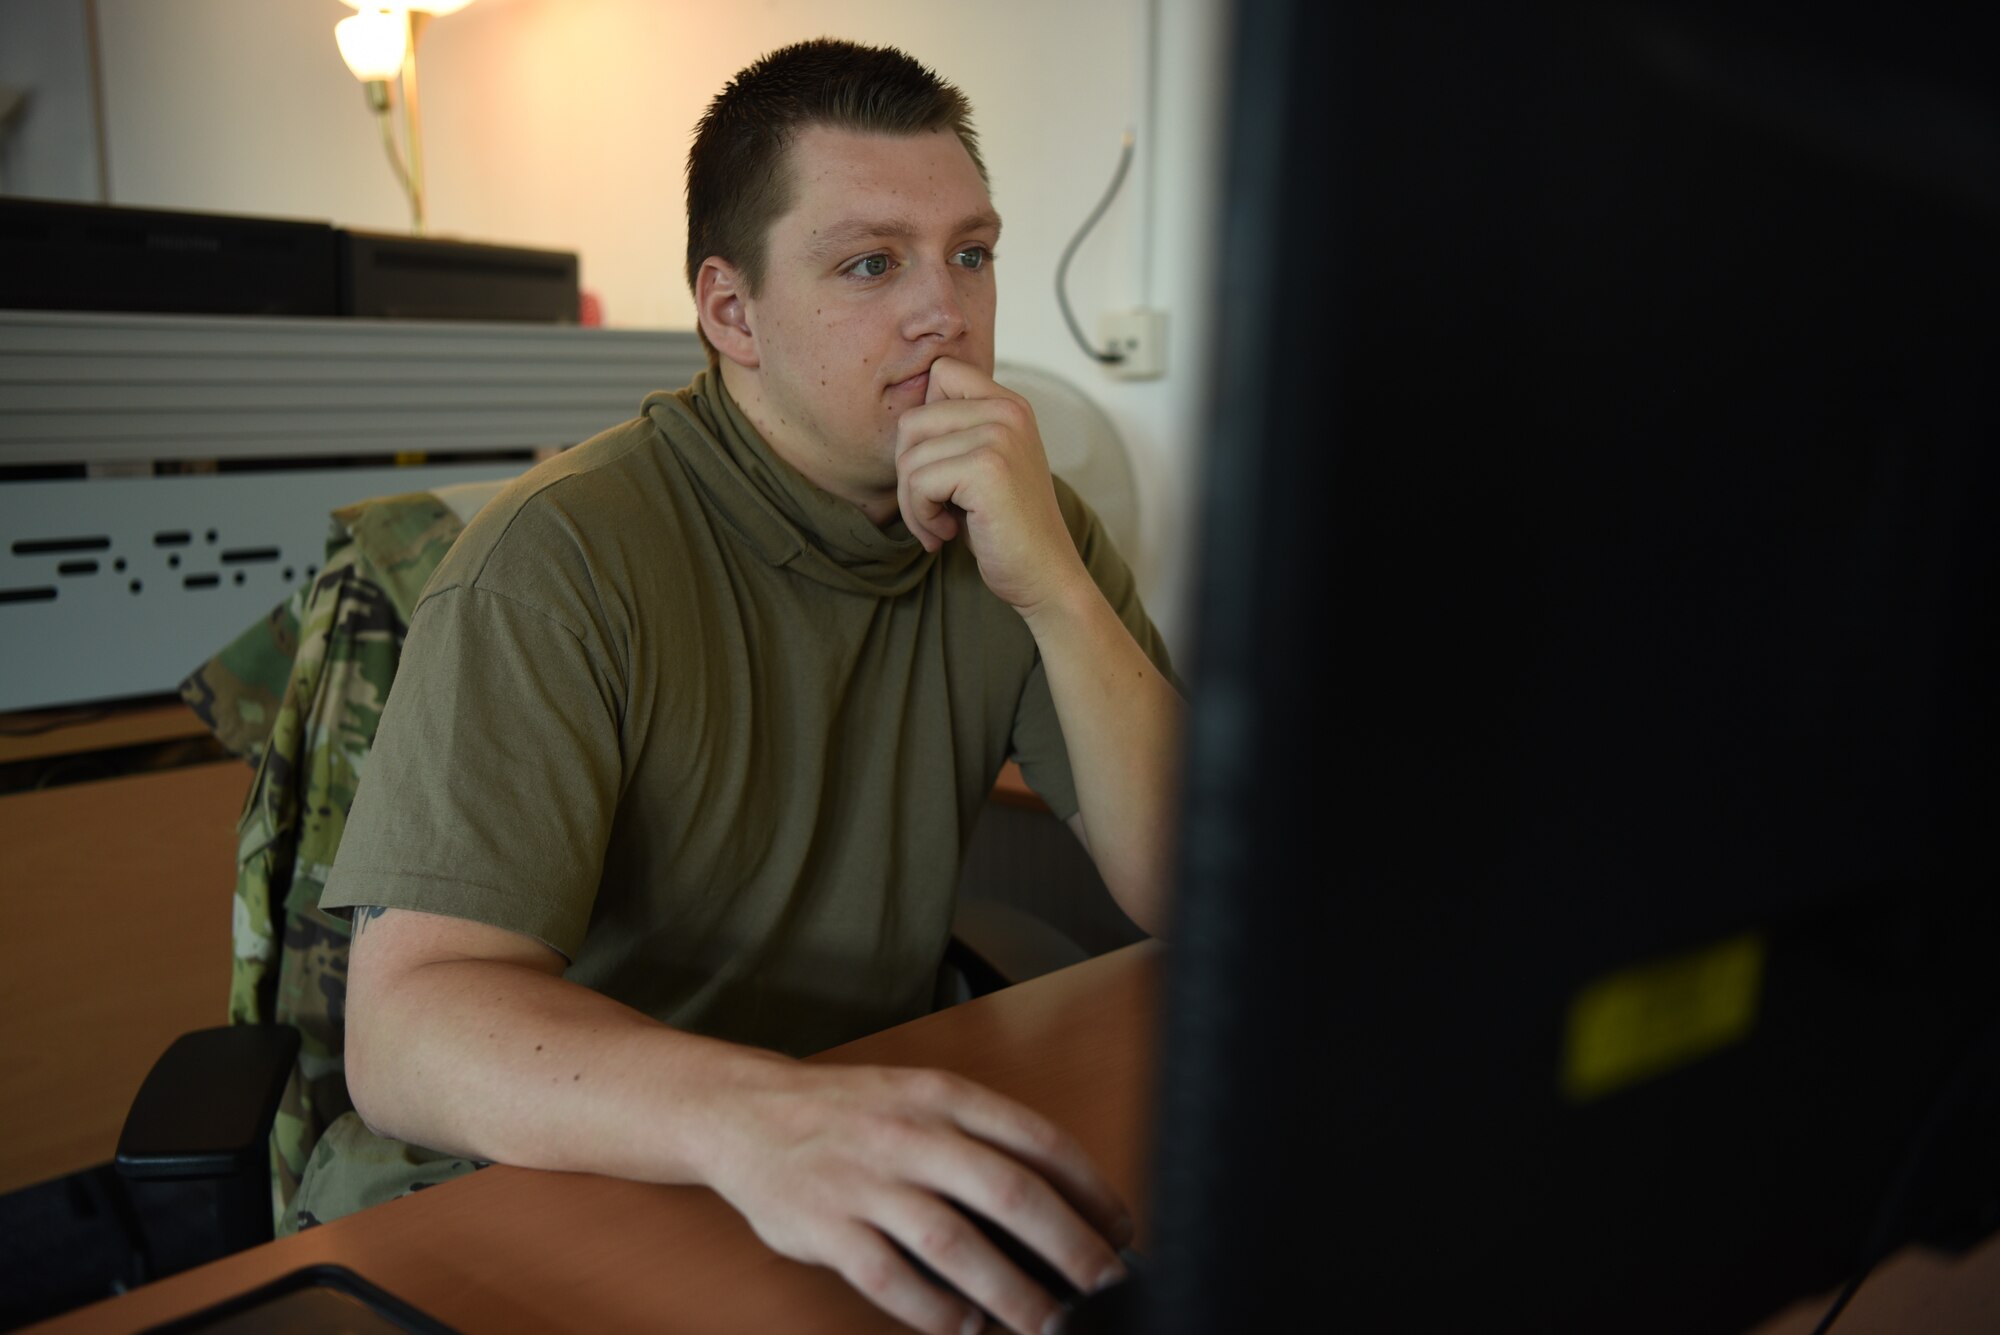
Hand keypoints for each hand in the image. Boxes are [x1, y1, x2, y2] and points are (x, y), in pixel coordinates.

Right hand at [703, 1060, 1132, 1334]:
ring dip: (1009, 1292)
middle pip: (1009, 1193)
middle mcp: (910, 1133)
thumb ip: (980, 1142)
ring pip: (954, 1244)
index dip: (1090, 1189)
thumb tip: (1062, 1207)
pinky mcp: (827, 1227)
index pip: (1038, 1139)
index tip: (1121, 1230)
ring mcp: (866, 1180)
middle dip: (1069, 1247)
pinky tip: (965, 1328)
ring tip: (1044, 1324)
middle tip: (1102, 1288)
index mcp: (943, 1096)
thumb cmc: (850, 1113)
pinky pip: (891, 1279)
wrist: (746, 1112)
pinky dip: (935, 1311)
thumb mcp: (920, 1098)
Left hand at [895, 357, 1089, 614]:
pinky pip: (918, 483)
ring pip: (910, 457)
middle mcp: (1007, 411)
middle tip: (931, 509)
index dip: (924, 424)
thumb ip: (954, 434)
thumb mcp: (982, 466)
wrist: (1045, 574)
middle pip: (913, 420)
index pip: (941, 373)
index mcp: (1009, 404)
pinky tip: (948, 533)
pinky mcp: (987, 468)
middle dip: (908, 472)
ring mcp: (999, 436)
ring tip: (940, 526)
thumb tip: (903, 421)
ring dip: (912, 503)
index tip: (940, 466)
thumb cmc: (1004, 528)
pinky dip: (921, 516)